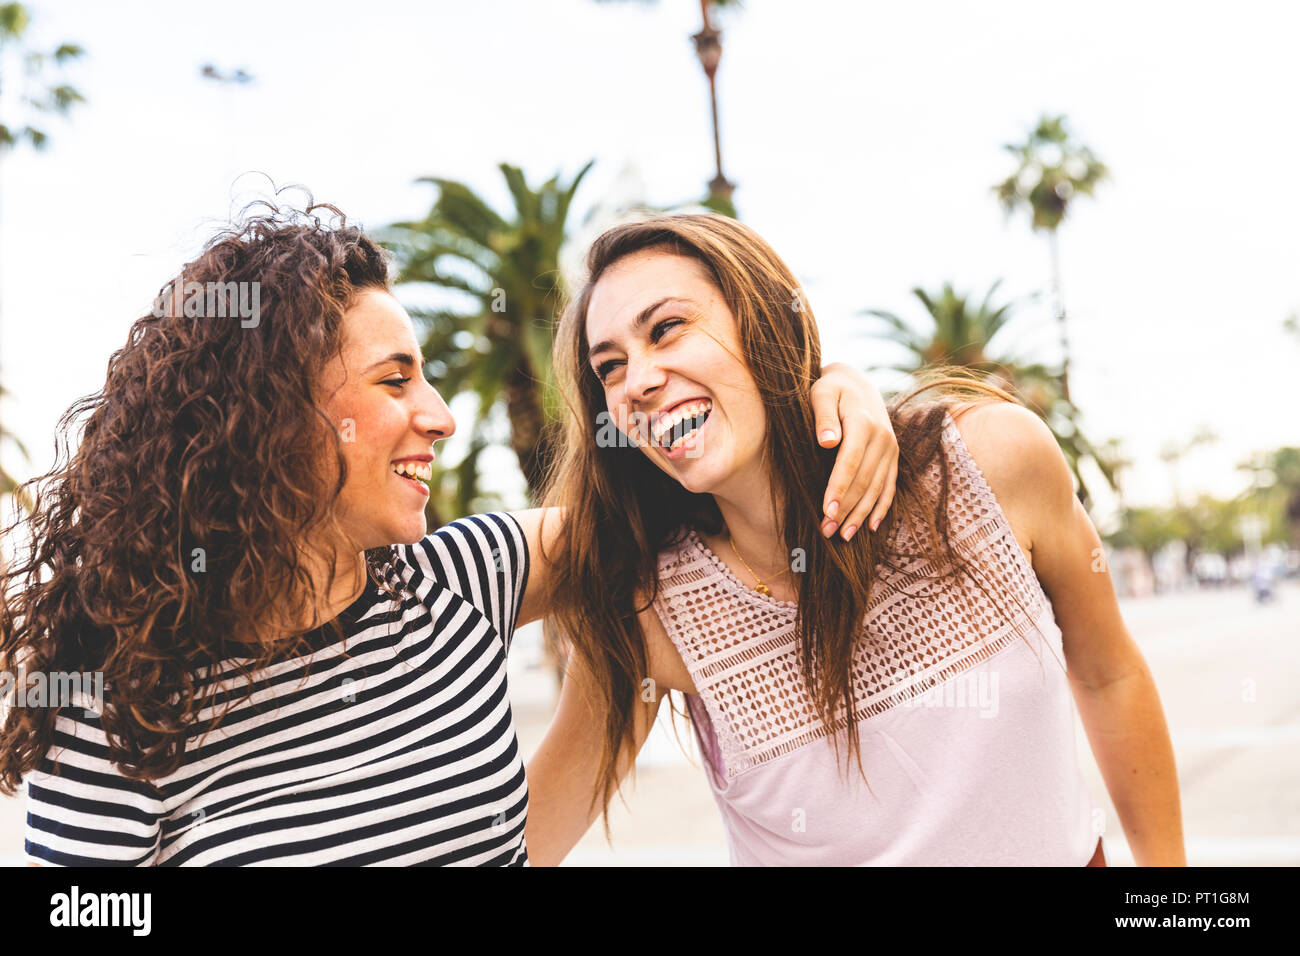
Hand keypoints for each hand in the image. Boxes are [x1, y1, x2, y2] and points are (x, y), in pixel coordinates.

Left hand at [809, 362, 898, 540]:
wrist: (856, 383)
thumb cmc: (831, 389)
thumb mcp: (821, 393)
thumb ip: (823, 415)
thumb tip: (827, 440)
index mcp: (864, 423)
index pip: (850, 462)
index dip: (839, 488)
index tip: (826, 511)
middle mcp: (883, 438)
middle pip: (864, 480)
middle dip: (846, 508)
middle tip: (827, 530)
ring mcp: (890, 449)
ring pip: (877, 488)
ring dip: (861, 514)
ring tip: (843, 535)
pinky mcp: (892, 457)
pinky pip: (889, 486)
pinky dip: (881, 508)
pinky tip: (871, 527)